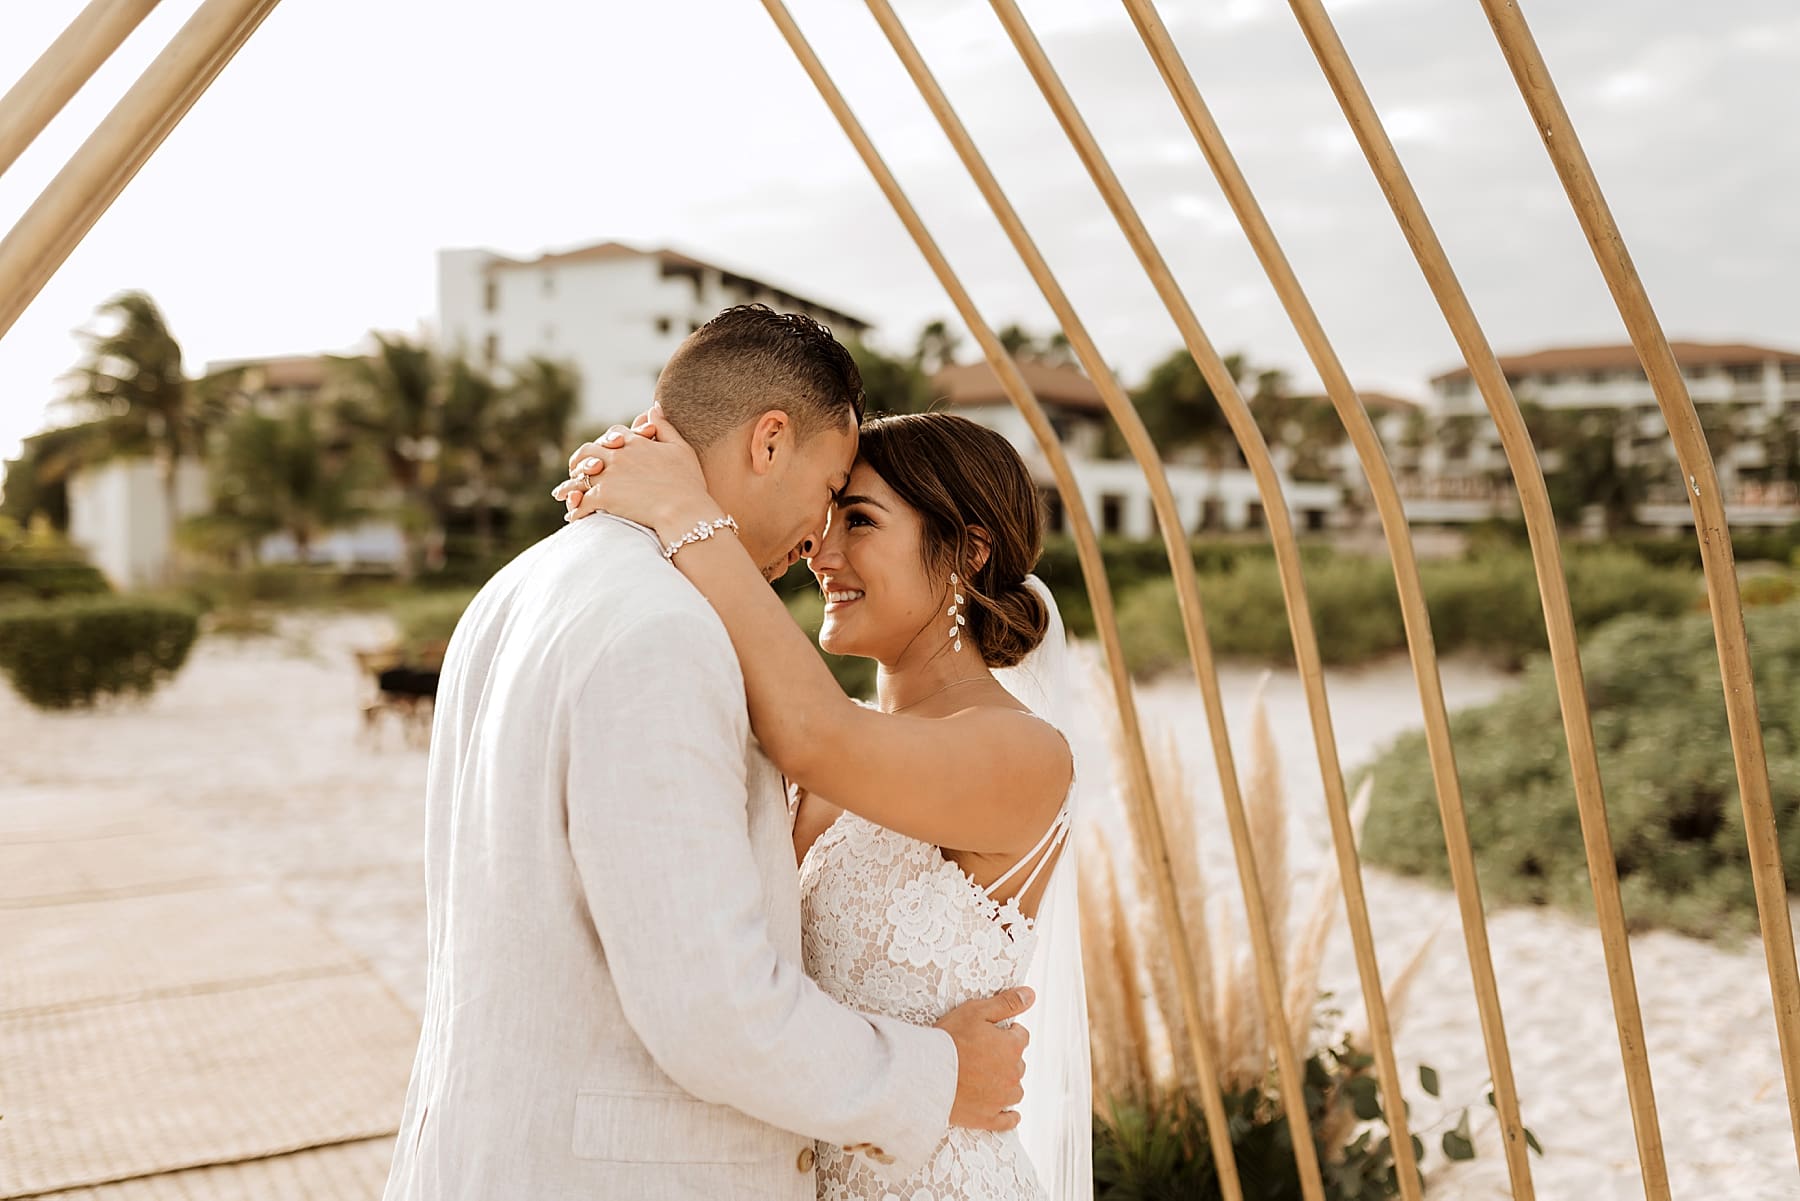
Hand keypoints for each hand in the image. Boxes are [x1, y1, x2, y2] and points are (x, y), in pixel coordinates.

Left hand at [551, 405, 714, 536]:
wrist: (683, 510)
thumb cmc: (688, 482)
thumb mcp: (681, 448)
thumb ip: (664, 427)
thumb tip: (653, 407)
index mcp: (635, 442)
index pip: (613, 433)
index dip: (607, 440)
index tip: (605, 448)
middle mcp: (617, 455)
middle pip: (588, 451)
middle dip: (580, 459)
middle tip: (576, 469)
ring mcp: (608, 476)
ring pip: (578, 476)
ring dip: (569, 484)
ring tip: (564, 493)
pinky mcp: (602, 497)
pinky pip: (581, 503)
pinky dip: (575, 510)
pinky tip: (573, 517)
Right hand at [934, 986, 1031, 1131]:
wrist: (927, 1074)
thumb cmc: (950, 1039)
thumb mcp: (977, 1011)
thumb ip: (1007, 1003)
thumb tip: (1031, 994)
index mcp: (1012, 1048)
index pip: (1021, 1036)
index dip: (1007, 1032)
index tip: (992, 1032)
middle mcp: (1012, 1074)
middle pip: (1017, 1063)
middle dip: (1005, 1057)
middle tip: (982, 1053)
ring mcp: (1001, 1099)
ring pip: (1015, 1090)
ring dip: (1007, 1083)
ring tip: (987, 1078)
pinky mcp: (988, 1118)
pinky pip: (1007, 1120)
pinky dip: (1009, 1116)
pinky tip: (1010, 1114)